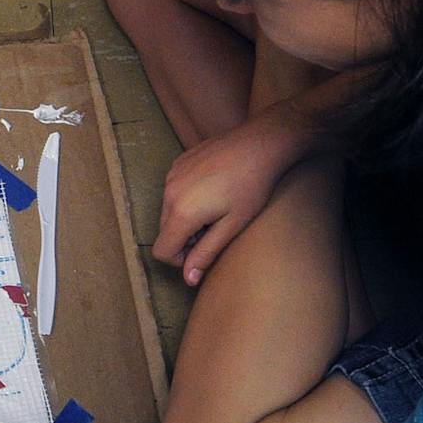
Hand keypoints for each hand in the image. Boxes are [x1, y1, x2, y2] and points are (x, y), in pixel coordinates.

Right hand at [153, 117, 298, 285]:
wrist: (260, 143)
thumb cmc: (252, 186)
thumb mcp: (232, 226)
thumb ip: (206, 254)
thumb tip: (188, 279)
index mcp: (182, 212)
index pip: (162, 251)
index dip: (181, 260)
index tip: (203, 251)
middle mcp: (169, 193)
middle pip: (165, 231)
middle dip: (186, 238)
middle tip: (216, 228)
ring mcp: (172, 175)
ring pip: (168, 211)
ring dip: (187, 218)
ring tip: (217, 207)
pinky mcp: (178, 163)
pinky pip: (174, 191)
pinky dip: (188, 198)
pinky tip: (214, 189)